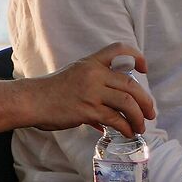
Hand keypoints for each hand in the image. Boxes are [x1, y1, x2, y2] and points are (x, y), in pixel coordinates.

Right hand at [28, 45, 155, 134]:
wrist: (31, 100)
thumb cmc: (49, 92)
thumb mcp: (73, 78)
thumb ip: (93, 91)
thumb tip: (106, 120)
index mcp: (91, 63)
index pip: (118, 49)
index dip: (136, 56)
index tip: (144, 69)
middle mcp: (94, 75)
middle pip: (131, 84)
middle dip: (146, 101)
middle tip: (150, 113)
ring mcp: (92, 92)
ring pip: (128, 102)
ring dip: (139, 117)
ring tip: (141, 127)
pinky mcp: (88, 110)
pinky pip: (116, 119)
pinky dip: (126, 127)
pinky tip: (128, 132)